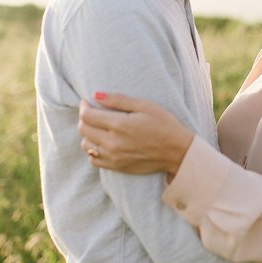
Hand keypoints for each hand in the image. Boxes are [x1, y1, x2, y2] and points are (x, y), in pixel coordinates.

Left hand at [78, 93, 193, 175]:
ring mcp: (114, 157)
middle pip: (83, 129)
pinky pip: (93, 160)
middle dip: (84, 118)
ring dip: (88, 134)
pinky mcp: (117, 167)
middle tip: (92, 112)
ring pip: (85, 145)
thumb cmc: (164, 125)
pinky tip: (101, 143)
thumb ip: (119, 100)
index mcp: (119, 125)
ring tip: (98, 128)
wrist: (177, 152)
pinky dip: (92, 150)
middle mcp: (113, 143)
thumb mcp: (145, 105)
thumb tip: (96, 95)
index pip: (87, 115)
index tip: (87, 102)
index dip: (83, 106)